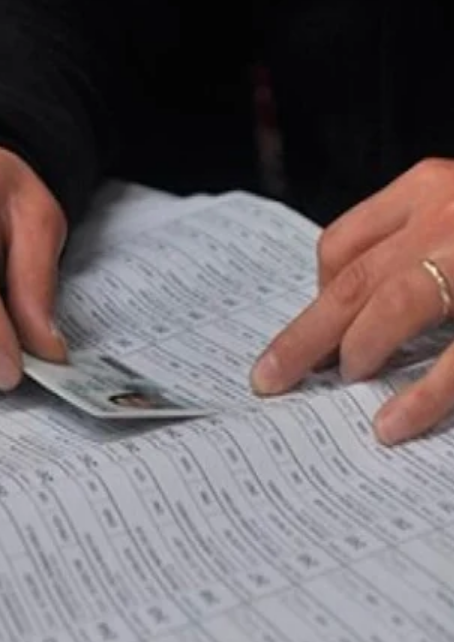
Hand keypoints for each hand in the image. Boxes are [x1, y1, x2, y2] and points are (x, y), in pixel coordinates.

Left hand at [251, 158, 453, 444]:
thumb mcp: (453, 209)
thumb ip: (419, 241)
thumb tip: (353, 303)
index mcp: (431, 186)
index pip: (343, 242)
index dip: (317, 294)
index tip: (309, 331)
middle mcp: (451, 209)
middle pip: (352, 279)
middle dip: (306, 336)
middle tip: (269, 378)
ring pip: (395, 303)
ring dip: (357, 351)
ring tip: (341, 385)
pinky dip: (423, 394)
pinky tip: (393, 425)